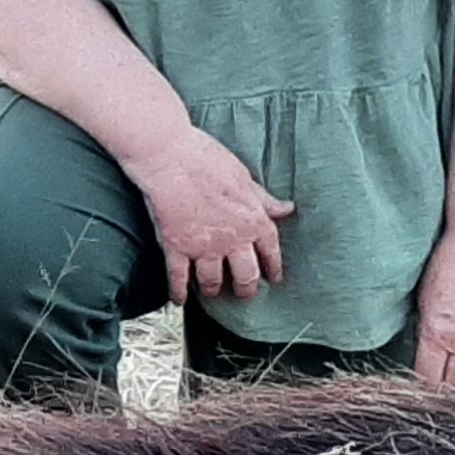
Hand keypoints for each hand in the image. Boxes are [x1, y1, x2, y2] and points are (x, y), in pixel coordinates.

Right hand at [133, 127, 293, 306]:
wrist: (168, 154)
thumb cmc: (205, 158)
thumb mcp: (243, 177)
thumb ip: (263, 199)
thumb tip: (286, 209)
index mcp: (252, 219)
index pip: (270, 251)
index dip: (273, 268)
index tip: (273, 277)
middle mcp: (232, 239)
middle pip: (245, 276)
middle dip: (246, 288)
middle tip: (243, 292)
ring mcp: (203, 247)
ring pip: (213, 282)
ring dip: (213, 290)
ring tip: (212, 292)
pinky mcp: (176, 248)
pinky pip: (178, 279)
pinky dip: (178, 293)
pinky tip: (179, 300)